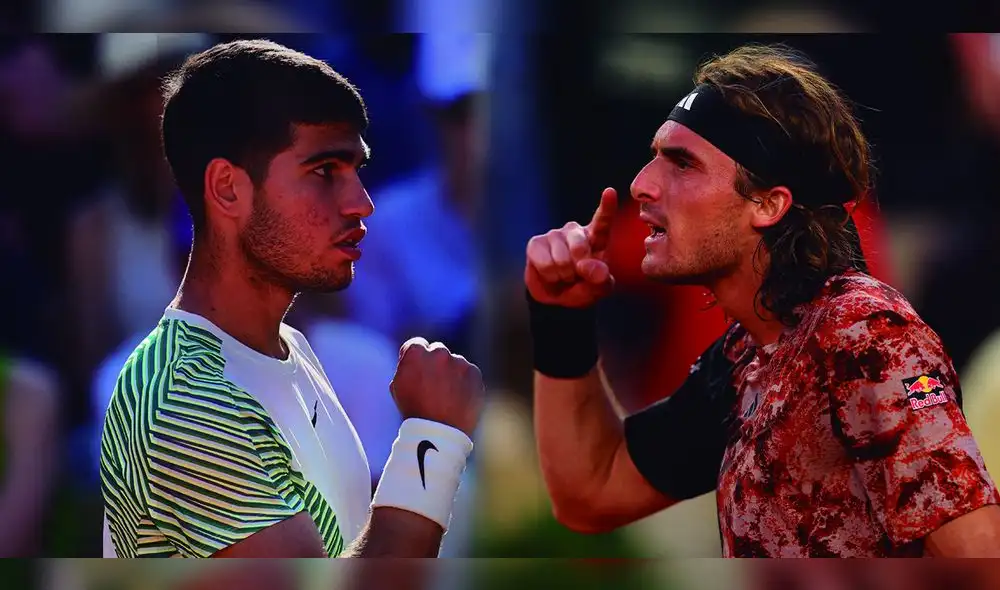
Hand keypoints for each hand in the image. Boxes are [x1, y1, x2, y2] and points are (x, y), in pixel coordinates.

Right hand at [389, 338, 483, 437]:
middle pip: (437, 352)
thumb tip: (415, 358)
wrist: (439, 432)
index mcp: (416, 352)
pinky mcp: (474, 373)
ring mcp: (459, 362)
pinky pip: (468, 373)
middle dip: (435, 364)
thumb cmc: (413, 410)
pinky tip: (458, 399)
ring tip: (446, 397)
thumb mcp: (398, 385)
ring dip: (451, 373)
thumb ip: (407, 366)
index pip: (416, 345)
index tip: (418, 371)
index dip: (416, 359)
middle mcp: (439, 352)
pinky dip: (465, 383)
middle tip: (433, 386)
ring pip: (455, 363)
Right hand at [525, 187, 617, 307]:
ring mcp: (554, 235)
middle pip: (579, 246)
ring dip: (563, 275)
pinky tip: (550, 275)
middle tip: (576, 276)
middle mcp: (574, 231)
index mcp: (596, 238)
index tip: (610, 192)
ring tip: (563, 276)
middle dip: (578, 267)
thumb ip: (600, 279)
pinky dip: (550, 276)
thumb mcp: (599, 289)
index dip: (607, 207)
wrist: (557, 299)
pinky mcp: (536, 243)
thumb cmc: (583, 288)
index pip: (603, 221)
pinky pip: (545, 264)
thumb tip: (586, 265)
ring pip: (561, 259)